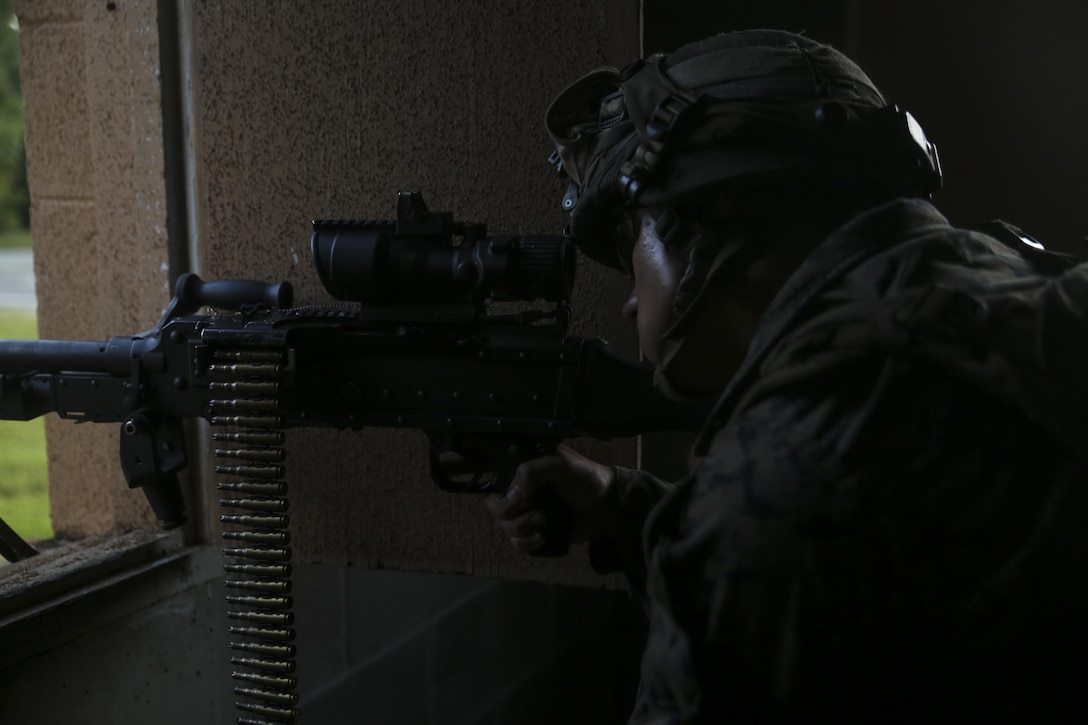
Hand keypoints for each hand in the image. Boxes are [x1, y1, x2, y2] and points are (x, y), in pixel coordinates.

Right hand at [483, 444, 614, 553]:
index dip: (502, 498)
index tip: (524, 498)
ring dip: (523, 529)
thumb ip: (532, 471)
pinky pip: (519, 545)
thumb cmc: (586, 479)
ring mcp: (530, 515)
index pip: (494, 487)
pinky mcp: (539, 533)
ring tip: (545, 521)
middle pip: (496, 512)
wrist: (609, 506)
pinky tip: (543, 537)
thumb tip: (511, 497)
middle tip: (537, 512)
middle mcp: (522, 495)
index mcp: (524, 475)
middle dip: (513, 516)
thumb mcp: (560, 465)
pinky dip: (527, 544)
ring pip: (506, 530)